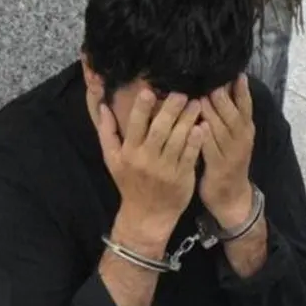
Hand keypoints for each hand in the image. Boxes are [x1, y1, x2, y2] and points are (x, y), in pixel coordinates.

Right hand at [86, 84, 202, 241]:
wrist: (147, 215)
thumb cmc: (129, 183)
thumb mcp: (112, 160)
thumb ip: (107, 132)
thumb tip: (103, 105)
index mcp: (129, 153)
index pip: (135, 126)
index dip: (142, 108)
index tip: (150, 91)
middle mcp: (146, 160)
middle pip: (160, 129)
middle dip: (171, 109)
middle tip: (182, 93)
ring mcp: (166, 169)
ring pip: (178, 140)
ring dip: (188, 120)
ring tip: (196, 104)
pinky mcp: (182, 177)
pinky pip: (190, 155)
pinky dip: (196, 141)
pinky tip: (202, 126)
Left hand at [199, 74, 254, 228]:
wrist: (231, 197)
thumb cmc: (228, 161)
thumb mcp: (233, 137)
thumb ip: (228, 115)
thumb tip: (218, 87)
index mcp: (246, 129)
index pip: (246, 104)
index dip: (241, 89)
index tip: (234, 71)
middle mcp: (241, 138)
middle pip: (232, 112)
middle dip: (222, 96)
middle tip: (209, 80)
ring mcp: (231, 153)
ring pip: (221, 128)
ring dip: (211, 112)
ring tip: (199, 96)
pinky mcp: (218, 166)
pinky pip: (210, 148)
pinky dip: (204, 136)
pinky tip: (197, 125)